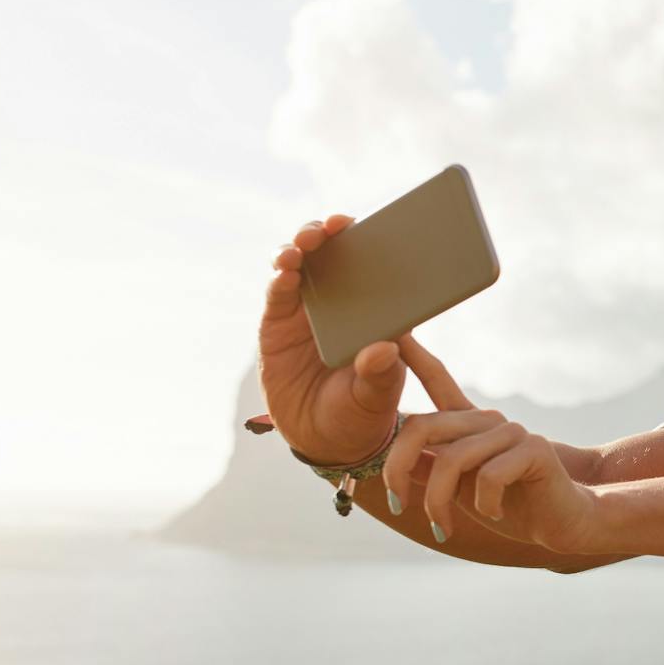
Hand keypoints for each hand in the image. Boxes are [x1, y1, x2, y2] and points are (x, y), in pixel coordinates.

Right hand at [258, 215, 407, 464]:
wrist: (323, 439)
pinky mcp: (278, 323)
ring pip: (303, 265)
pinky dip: (280, 278)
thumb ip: (381, 375)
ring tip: (306, 242)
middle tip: (337, 225)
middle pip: (336, 255)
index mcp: (375, 312)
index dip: (376, 242)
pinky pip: (278, 293)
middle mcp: (342, 303)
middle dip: (334, 233)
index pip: (377, 267)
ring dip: (302, 246)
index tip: (380, 225)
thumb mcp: (376, 398)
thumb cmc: (360, 413)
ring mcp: (308, 310)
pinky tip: (286, 270)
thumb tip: (384, 349)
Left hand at [382, 359, 597, 552]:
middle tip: (396, 504)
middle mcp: (487, 420)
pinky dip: (484, 504)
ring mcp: (511, 431)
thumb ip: (430, 469)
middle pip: (423, 427)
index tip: (395, 330)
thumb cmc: (509, 505)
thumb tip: (395, 458)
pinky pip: (488, 476)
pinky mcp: (534, 449)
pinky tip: (496, 514)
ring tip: (443, 527)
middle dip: (398, 469)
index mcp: (469, 425)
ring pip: (451, 461)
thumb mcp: (458, 489)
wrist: (560, 523)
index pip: (437, 381)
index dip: (415, 355)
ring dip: (439, 502)